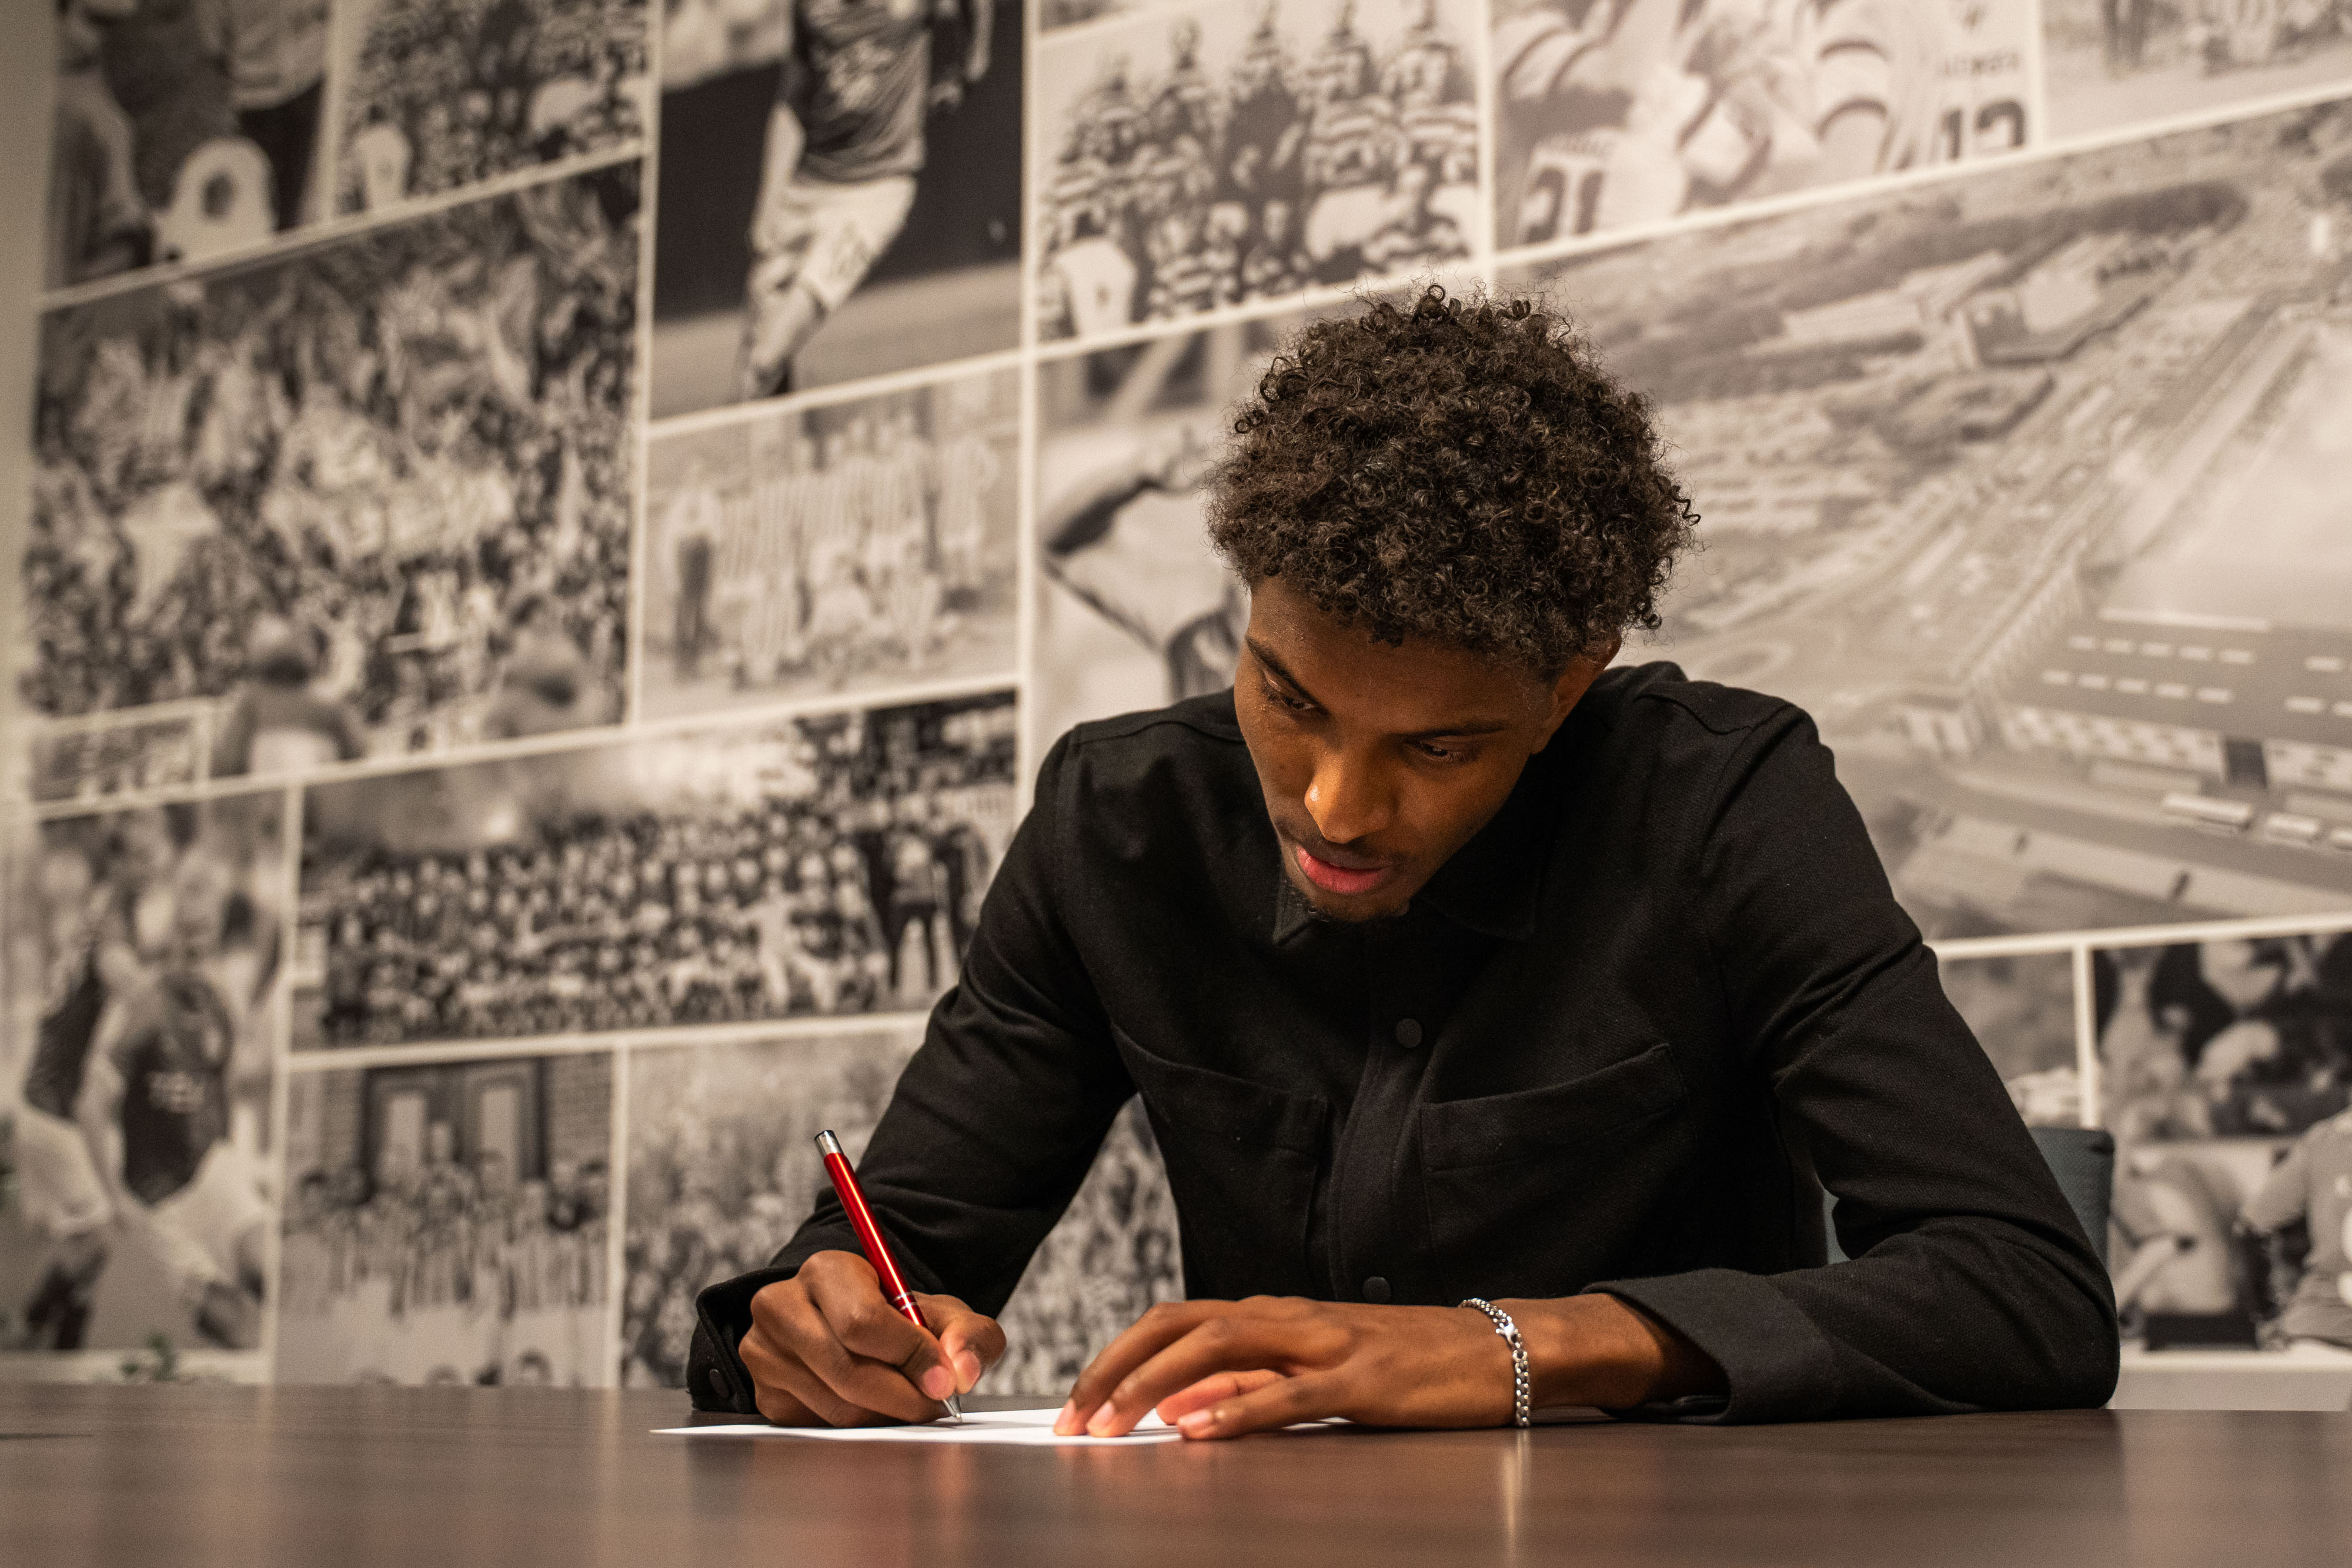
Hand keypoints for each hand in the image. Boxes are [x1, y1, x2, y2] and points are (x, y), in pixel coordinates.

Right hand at [738, 1250, 1004, 1426]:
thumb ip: (967, 1334)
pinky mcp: (764, 1393)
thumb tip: (963, 1371)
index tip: (944, 1379)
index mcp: (826, 1271)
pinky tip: (873, 1406)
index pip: (863, 1322)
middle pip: (847, 1371)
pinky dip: (857, 1425)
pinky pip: (818, 1426)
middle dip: (902, 1396)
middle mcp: (782, 1306)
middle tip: (933, 1403)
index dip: (910, 1356)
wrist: (851, 1328)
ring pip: (835, 1406)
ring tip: (906, 1400)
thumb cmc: (897, 1319)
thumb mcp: (941, 1313)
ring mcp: (765, 1352)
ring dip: (884, 1415)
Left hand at [1057, 1294, 1721, 1439]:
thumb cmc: (1408, 1366)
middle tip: (1072, 1419)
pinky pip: (1286, 1394)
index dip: (1118, 1357)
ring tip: (1113, 1424)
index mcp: (1274, 1316)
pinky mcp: (1362, 1381)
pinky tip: (1198, 1432)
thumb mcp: (1320, 1372)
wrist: (1498, 1351)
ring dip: (1156, 1388)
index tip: (1075, 1402)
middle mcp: (1289, 1319)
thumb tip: (1180, 1411)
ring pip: (1219, 1351)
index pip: (1175, 1322)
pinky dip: (1234, 1411)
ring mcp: (1325, 1345)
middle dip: (1116, 1372)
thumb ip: (1256, 1386)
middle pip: (1180, 1328)